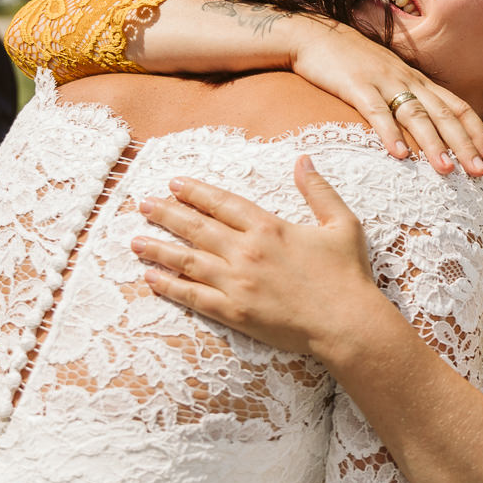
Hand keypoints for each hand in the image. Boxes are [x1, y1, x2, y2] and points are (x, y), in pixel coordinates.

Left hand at [133, 161, 383, 354]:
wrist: (347, 323)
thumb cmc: (347, 275)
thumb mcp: (342, 224)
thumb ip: (318, 190)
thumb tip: (303, 159)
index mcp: (269, 227)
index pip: (222, 203)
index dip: (196, 192)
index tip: (174, 184)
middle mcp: (246, 251)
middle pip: (196, 227)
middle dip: (166, 214)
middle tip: (143, 205)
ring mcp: (237, 283)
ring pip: (187, 260)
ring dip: (158, 248)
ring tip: (135, 240)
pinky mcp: (234, 312)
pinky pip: (193, 296)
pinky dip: (170, 286)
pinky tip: (151, 278)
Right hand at [284, 18, 482, 174]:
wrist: (316, 36)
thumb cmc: (353, 63)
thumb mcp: (389, 79)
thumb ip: (408, 100)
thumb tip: (429, 130)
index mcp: (418, 80)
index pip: (457, 106)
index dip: (477, 132)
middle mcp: (407, 80)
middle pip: (444, 114)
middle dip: (465, 145)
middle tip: (480, 172)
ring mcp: (383, 81)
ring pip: (416, 115)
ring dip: (433, 144)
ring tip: (447, 170)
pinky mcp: (356, 86)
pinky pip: (376, 111)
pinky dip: (390, 133)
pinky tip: (399, 155)